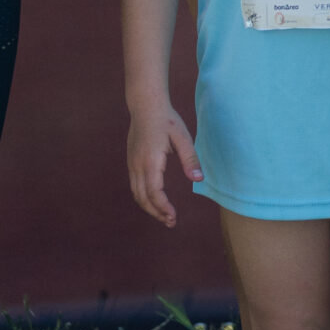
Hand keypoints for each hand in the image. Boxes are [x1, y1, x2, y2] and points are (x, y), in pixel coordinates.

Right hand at [126, 100, 200, 225]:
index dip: (163, 207)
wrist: (145, 106)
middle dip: (156, 213)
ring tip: (164, 216)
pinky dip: (143, 198)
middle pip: (142, 198)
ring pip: (136, 193)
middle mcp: (137, 165)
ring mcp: (132, 164)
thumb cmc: (167, 120)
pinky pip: (135, 186)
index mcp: (150, 161)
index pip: (154, 192)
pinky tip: (154, 201)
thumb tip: (198, 179)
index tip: (173, 217)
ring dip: (149, 207)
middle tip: (171, 222)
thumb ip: (190, 159)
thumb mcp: (183, 137)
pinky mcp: (131, 162)